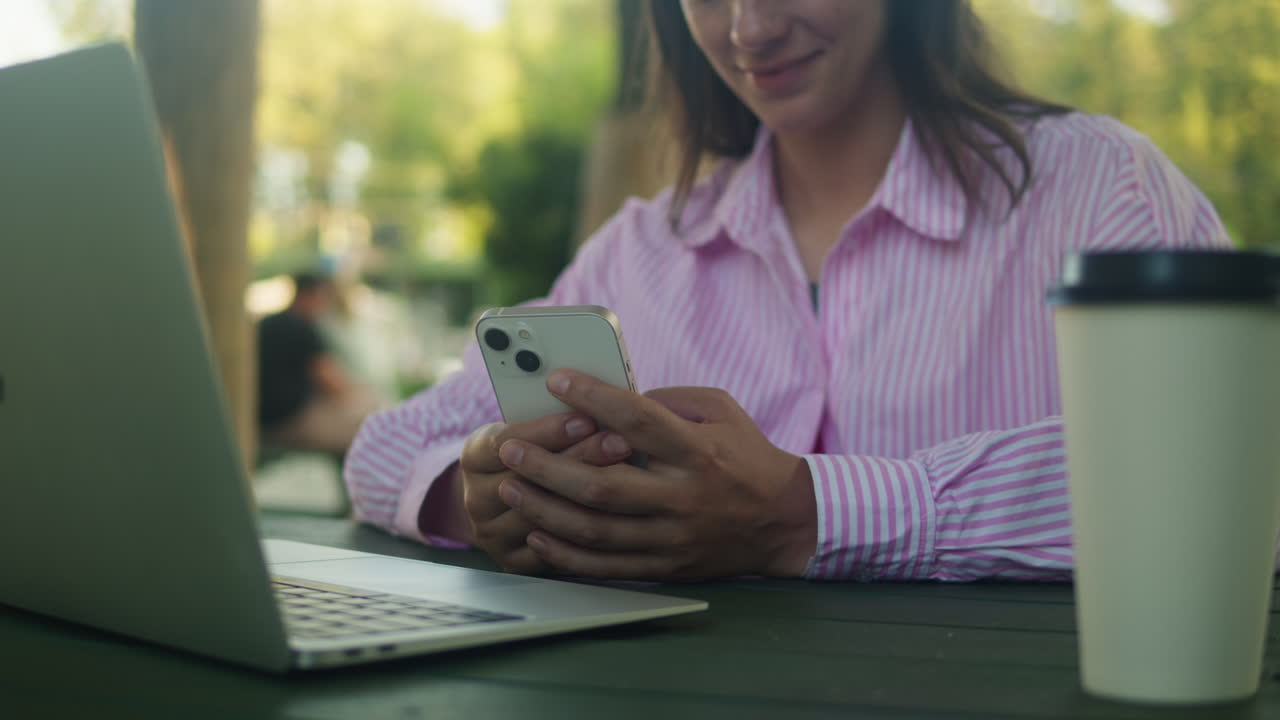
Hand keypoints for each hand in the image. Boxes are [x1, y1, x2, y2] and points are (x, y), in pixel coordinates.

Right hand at [458, 412, 632, 573]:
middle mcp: (476, 499)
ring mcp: (492, 535)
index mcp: (474, 457)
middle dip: (579, 459)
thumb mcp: (526, 430)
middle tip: (620, 442)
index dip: (549, 431)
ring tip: (629, 476)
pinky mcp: (514, 563)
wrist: (503, 504)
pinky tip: (617, 516)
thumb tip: (599, 399)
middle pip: (528, 480)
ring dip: (588, 497)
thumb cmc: (528, 452)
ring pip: (542, 518)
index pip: (507, 442)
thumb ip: (552, 419)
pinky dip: (584, 535)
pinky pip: (551, 554)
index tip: (587, 418)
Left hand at [494, 371, 817, 579]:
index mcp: (696, 451)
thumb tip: (609, 398)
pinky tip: (538, 534)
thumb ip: (666, 400)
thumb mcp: (719, 410)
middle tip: (510, 448)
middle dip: (547, 466)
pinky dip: (567, 554)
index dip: (593, 397)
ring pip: (596, 529)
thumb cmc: (746, 454)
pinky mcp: (667, 566)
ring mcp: (673, 537)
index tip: (556, 380)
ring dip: (545, 509)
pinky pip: (607, 566)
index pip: (636, 420)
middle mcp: (682, 497)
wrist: (784, 520)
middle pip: (601, 485)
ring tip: (510, 488)